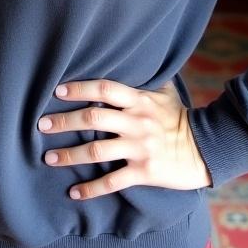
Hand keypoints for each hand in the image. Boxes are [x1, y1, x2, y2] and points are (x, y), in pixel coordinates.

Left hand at [38, 79, 211, 199]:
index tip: (57, 91)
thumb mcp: (165, 92)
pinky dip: (91, 189)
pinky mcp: (144, 172)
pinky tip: (74, 193)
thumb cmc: (180, 118)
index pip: (103, 88)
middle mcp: (136, 122)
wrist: (206, 150)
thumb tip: (134, 55)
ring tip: (49, 158)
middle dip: (64, 121)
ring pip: (97, 150)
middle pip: (93, 117)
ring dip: (70, 155)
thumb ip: (146, 78)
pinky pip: (112, 181)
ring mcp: (139, 148)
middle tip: (41, 125)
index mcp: (139, 100)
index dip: (79, 88)